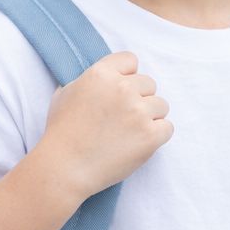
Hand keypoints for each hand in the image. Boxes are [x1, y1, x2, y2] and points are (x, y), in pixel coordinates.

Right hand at [39, 50, 173, 199]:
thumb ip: (88, 80)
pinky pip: (167, 127)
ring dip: (149, 118)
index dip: (126, 76)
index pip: (130, 60)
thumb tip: (104, 76)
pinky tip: (138, 143)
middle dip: (138, 99)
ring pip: (161, 105)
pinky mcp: (150, 135)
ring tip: (129, 133)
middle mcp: (122, 88)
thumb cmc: (62, 134)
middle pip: (149, 84)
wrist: (65, 168)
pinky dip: (157, 136)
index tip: (119, 94)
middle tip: (122, 119)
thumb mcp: (66, 93)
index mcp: (101, 74)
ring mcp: (138, 112)